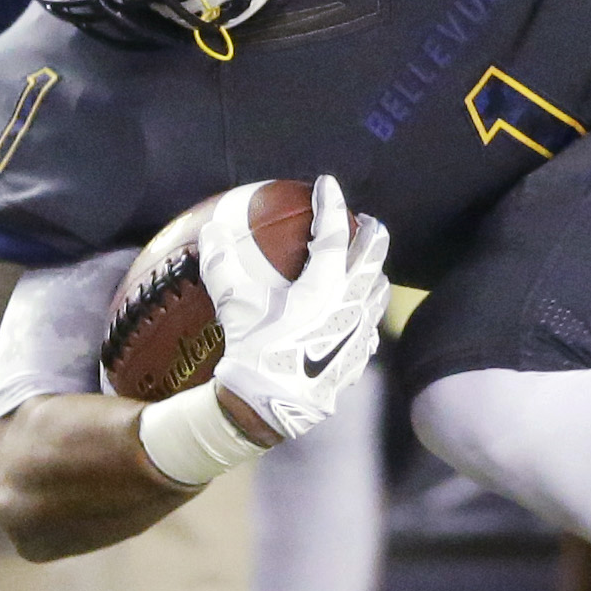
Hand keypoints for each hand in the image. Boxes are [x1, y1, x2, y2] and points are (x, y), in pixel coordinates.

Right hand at [209, 175, 390, 443]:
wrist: (271, 406)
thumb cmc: (255, 351)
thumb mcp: (235, 304)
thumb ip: (222, 263)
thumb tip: (213, 229)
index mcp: (325, 286)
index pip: (334, 234)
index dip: (332, 205)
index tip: (329, 184)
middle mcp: (350, 305)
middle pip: (371, 259)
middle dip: (371, 235)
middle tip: (368, 221)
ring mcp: (359, 333)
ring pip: (377, 293)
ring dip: (375, 273)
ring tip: (369, 265)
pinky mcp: (357, 358)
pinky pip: (370, 326)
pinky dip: (366, 311)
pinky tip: (359, 315)